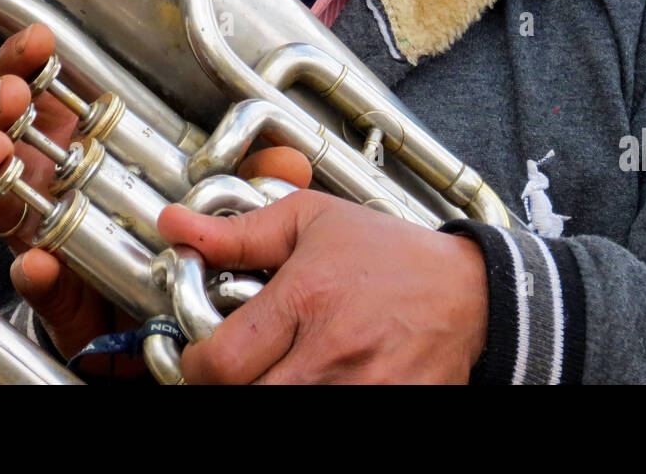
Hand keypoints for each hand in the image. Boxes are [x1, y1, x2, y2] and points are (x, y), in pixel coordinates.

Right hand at [0, 23, 312, 369]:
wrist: (163, 325)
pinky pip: (33, 280)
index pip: (44, 91)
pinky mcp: (53, 293)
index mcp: (81, 145)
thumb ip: (251, 177)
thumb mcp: (217, 196)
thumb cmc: (174, 241)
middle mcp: (51, 183)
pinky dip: (35, 273)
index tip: (37, 39)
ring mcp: (40, 234)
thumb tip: (287, 162)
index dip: (29, 61)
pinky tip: (38, 261)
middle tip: (10, 94)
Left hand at [157, 191, 488, 383]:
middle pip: (244, 400)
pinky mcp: (388, 410)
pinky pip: (328, 422)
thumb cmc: (390, 254)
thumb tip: (175, 226)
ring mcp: (362, 390)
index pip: (220, 363)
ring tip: (283, 368)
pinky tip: (318, 378)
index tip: (204, 353)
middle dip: (231, 386)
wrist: (471, 292)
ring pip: (281, 412)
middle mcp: (332, 352)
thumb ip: (239, 231)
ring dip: (271, 392)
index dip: (196, 364)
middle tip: (240, 367)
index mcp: (308, 298)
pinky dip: (313, 402)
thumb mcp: (313, 222)